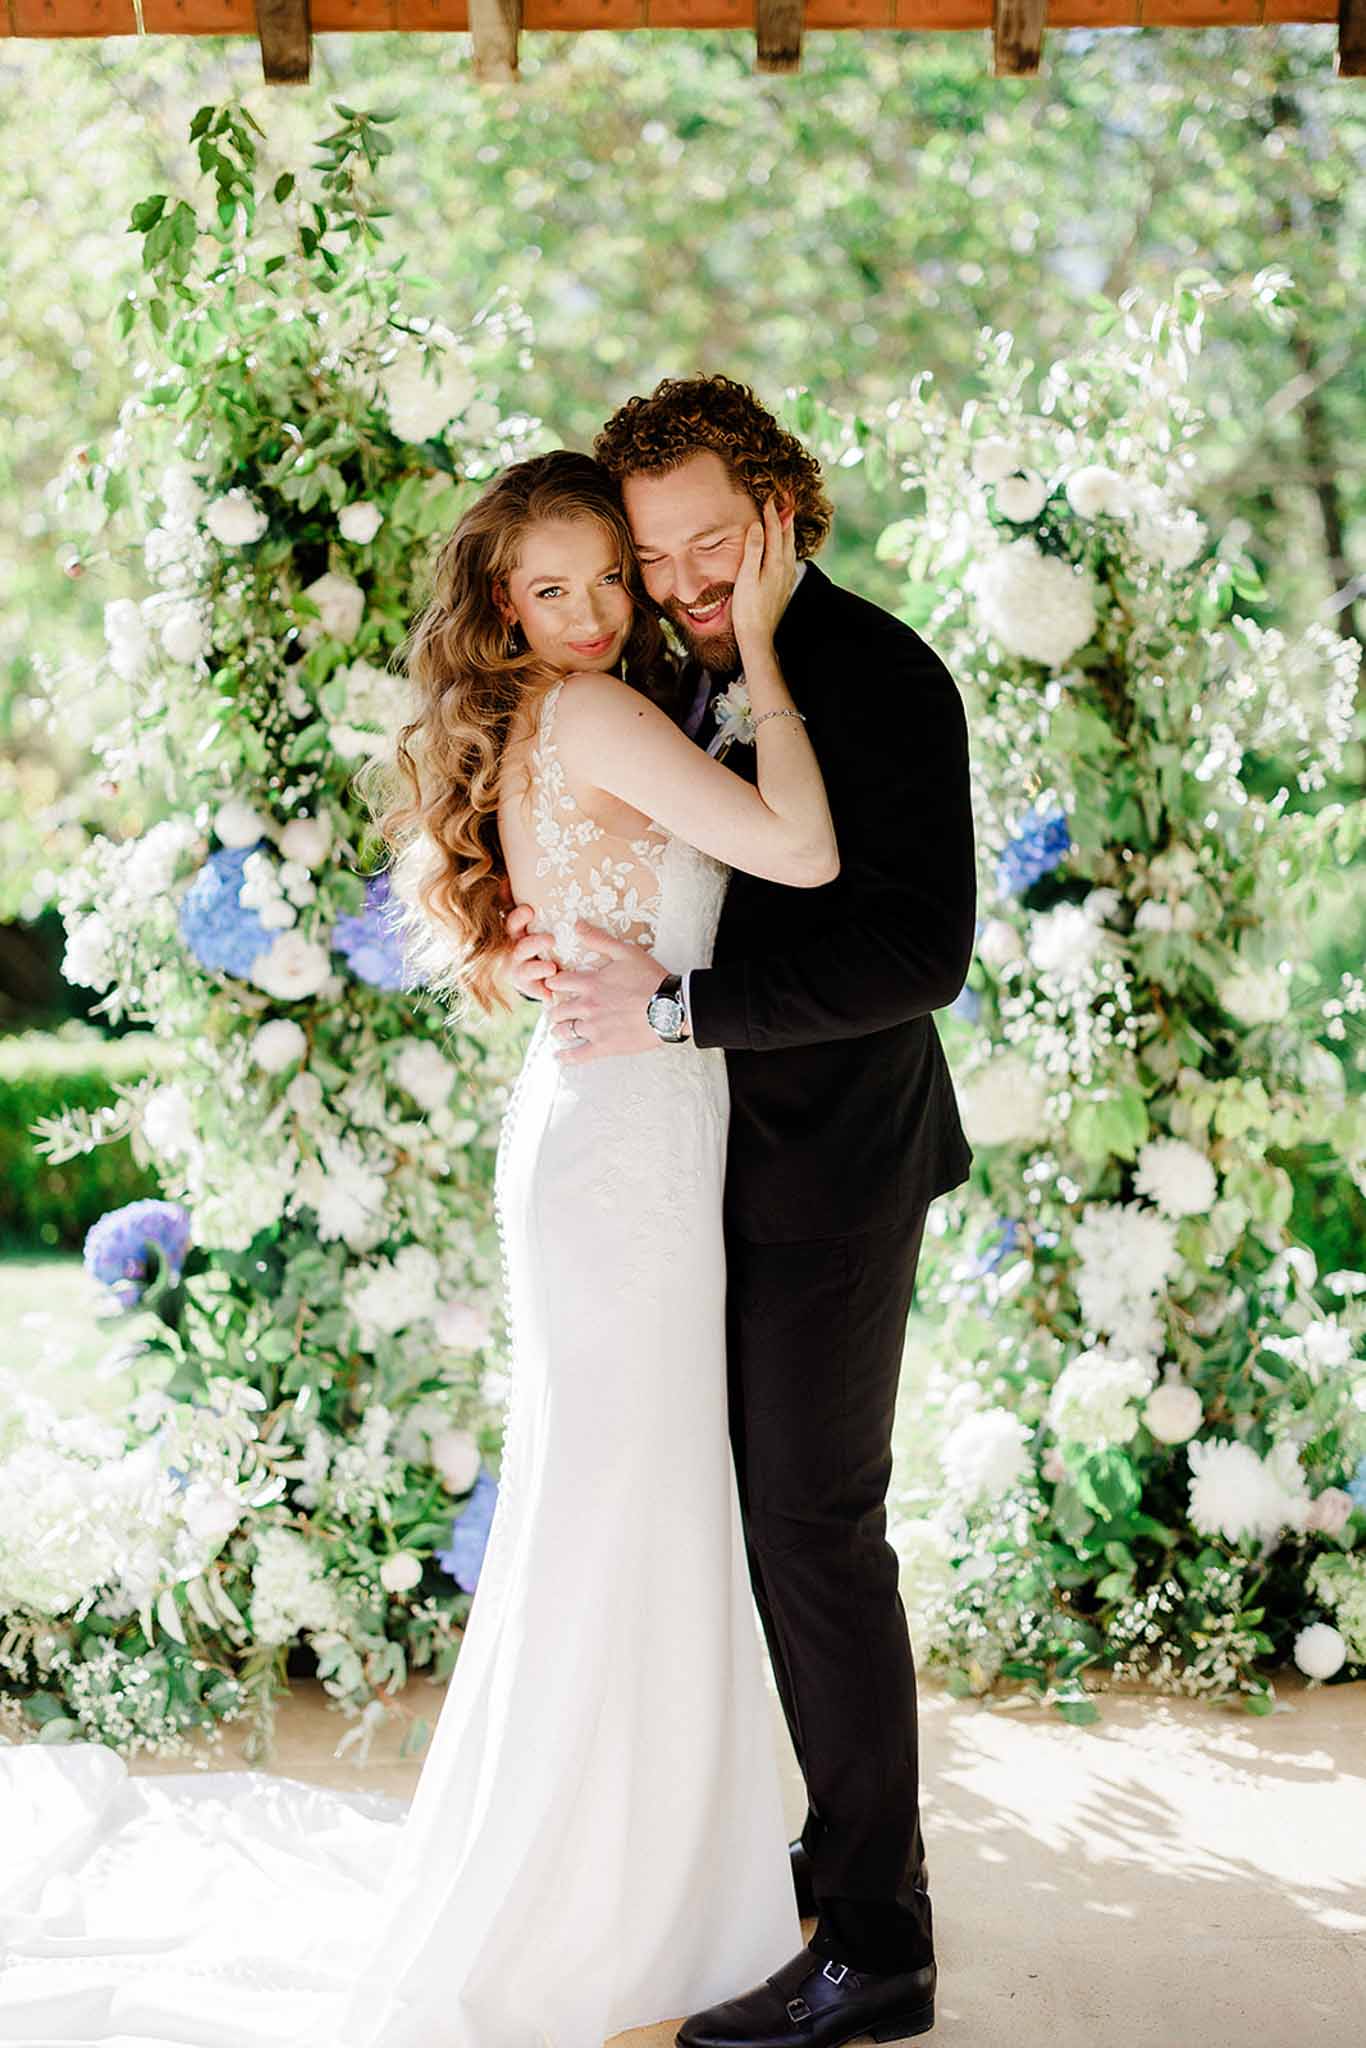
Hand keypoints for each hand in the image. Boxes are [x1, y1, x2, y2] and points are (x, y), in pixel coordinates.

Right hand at [503, 901, 556, 1001]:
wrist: (534, 965)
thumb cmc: (533, 932)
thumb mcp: (526, 917)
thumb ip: (515, 899)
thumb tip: (505, 879)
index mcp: (514, 933)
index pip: (511, 924)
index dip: (519, 918)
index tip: (530, 911)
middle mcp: (513, 952)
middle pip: (520, 948)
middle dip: (532, 943)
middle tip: (550, 939)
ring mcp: (520, 972)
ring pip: (526, 971)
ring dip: (538, 969)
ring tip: (552, 967)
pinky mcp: (529, 988)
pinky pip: (536, 992)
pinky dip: (543, 994)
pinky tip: (552, 997)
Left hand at [544, 921, 668, 1061]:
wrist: (671, 1007)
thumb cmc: (651, 978)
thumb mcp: (626, 952)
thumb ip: (599, 939)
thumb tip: (577, 925)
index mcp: (590, 983)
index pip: (558, 983)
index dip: (553, 983)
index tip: (554, 986)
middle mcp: (587, 1006)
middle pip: (557, 1010)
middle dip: (555, 1010)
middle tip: (558, 1011)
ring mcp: (594, 1028)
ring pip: (563, 1031)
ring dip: (559, 1030)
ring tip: (560, 1031)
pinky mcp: (604, 1046)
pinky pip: (577, 1055)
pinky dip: (565, 1057)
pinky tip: (559, 1057)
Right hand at [729, 496, 796, 657]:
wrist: (758, 637)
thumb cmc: (748, 610)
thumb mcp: (746, 578)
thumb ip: (753, 550)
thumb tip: (758, 526)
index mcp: (775, 563)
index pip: (774, 531)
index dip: (771, 513)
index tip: (769, 497)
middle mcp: (784, 568)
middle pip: (787, 535)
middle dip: (785, 516)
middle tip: (786, 499)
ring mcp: (786, 577)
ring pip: (790, 546)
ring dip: (788, 530)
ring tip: (787, 517)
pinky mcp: (784, 585)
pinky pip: (789, 557)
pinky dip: (787, 545)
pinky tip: (785, 548)